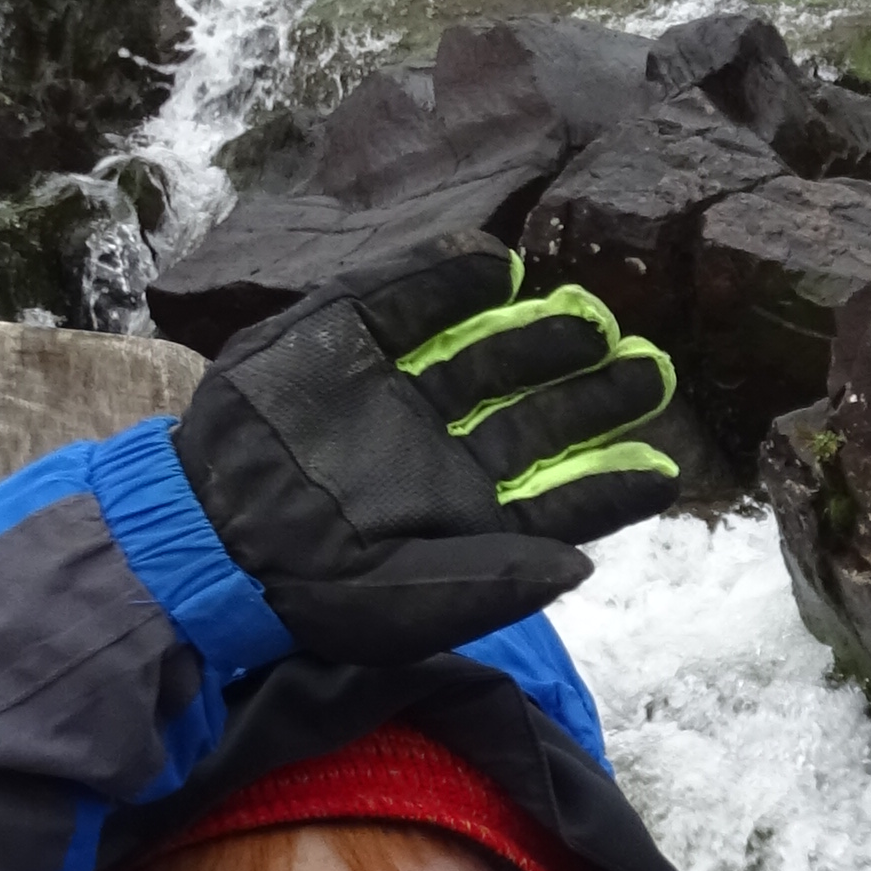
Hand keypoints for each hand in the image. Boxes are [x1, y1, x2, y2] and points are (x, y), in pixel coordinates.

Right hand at [175, 245, 681, 665]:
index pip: (557, 494)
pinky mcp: (342, 342)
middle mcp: (438, 452)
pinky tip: (499, 265)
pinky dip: (450, 278)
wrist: (204, 541)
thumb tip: (583, 566)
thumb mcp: (409, 606)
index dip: (611, 482)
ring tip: (598, 320)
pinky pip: (405, 302)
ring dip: (544, 335)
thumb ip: (497, 583)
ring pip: (489, 356)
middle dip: (595, 394)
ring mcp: (394, 395)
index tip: (666, 467)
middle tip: (651, 368)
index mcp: (464, 516)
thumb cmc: (309, 590)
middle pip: (537, 415)